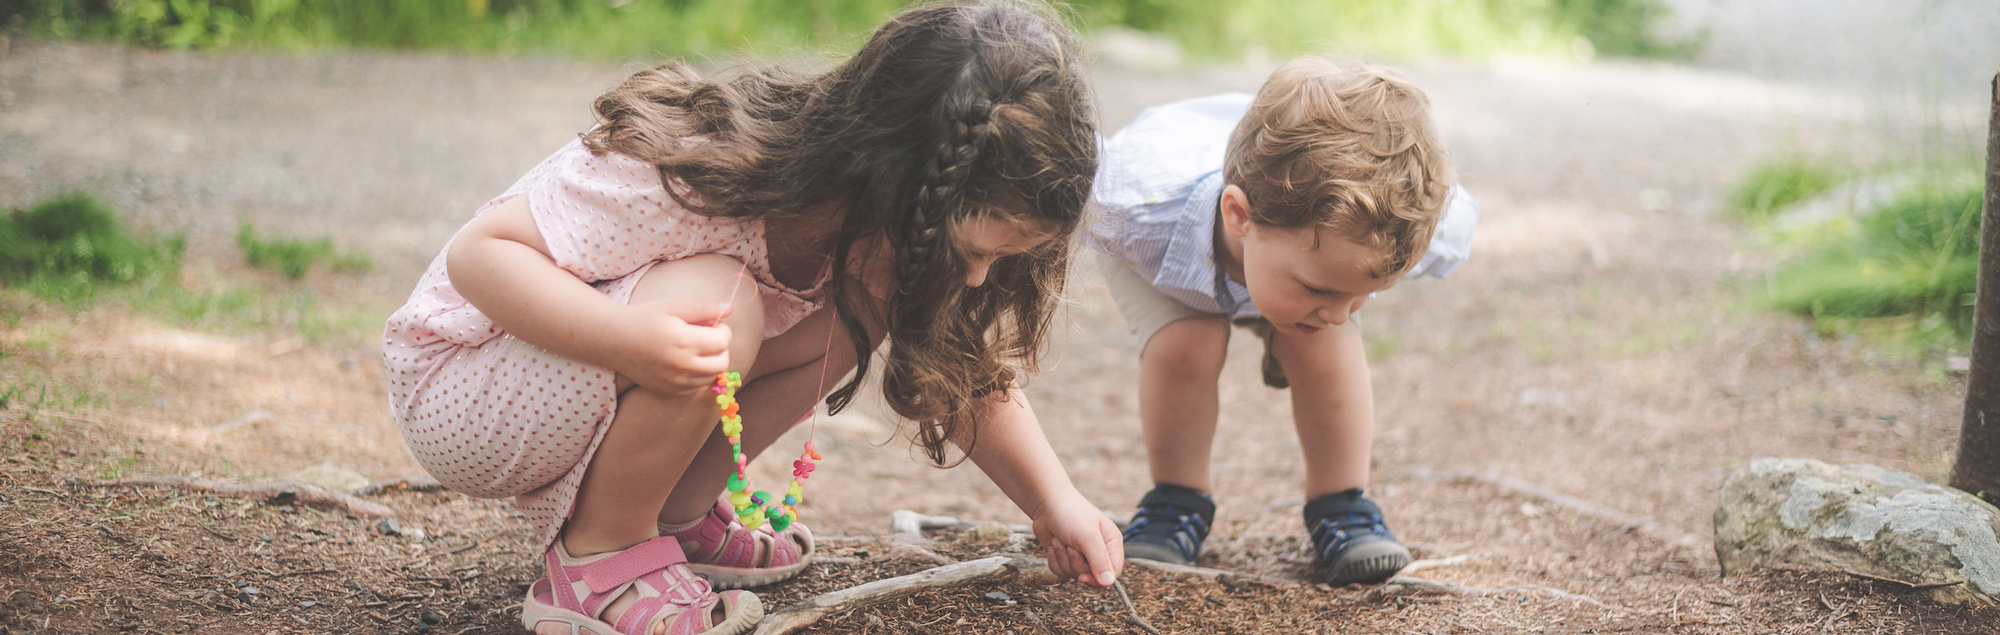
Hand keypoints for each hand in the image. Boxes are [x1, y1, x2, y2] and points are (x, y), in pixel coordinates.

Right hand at [614, 301, 732, 393]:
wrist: (613, 340)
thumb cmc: (643, 318)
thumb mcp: (673, 306)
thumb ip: (703, 307)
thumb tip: (729, 308)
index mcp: (683, 342)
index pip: (723, 341)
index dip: (722, 329)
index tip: (712, 323)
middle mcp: (682, 366)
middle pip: (722, 362)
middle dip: (721, 347)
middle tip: (706, 335)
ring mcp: (676, 382)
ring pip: (712, 377)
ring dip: (712, 362)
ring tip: (696, 348)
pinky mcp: (670, 391)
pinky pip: (697, 386)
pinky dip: (698, 374)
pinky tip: (685, 360)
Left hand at [1031, 491, 1123, 587]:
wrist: (1046, 504)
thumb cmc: (1071, 514)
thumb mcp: (1088, 536)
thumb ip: (1099, 560)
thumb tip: (1108, 583)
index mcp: (1111, 544)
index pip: (1113, 573)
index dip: (1098, 579)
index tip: (1082, 577)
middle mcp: (1099, 551)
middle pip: (1091, 576)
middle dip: (1075, 562)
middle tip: (1071, 544)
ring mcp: (1082, 556)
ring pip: (1073, 574)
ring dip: (1063, 558)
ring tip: (1061, 539)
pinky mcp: (1066, 558)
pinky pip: (1061, 572)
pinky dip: (1054, 559)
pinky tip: (1053, 543)